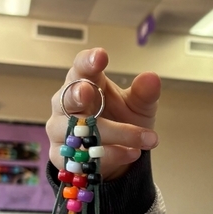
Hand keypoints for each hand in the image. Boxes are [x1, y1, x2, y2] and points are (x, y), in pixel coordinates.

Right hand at [47, 48, 160, 180]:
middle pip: (66, 98)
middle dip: (76, 95)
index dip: (87, 61)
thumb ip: (144, 94)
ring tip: (144, 138)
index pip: (80, 68)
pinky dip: (111, 155)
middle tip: (88, 92)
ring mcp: (60, 130)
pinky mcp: (61, 156)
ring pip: (79, 131)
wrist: (118, 154)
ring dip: (114, 134)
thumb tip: (152, 78)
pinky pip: (83, 156)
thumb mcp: (139, 106)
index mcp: (85, 83)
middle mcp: (65, 105)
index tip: (100, 56)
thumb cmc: (123, 119)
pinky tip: (131, 153)